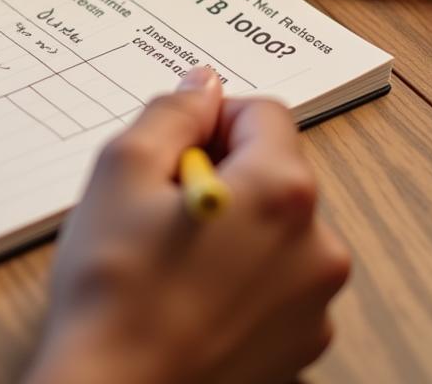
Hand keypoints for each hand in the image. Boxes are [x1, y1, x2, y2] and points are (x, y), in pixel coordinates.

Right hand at [26, 69, 349, 383]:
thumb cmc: (113, 287)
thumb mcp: (122, 168)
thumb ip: (172, 111)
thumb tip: (202, 84)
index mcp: (282, 192)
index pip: (263, 113)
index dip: (211, 120)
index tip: (172, 150)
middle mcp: (317, 246)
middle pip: (273, 170)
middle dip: (220, 172)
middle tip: (159, 205)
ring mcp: (314, 303)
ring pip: (273, 227)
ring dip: (231, 224)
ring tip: (170, 254)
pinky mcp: (300, 346)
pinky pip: (275, 280)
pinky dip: (240, 274)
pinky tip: (189, 294)